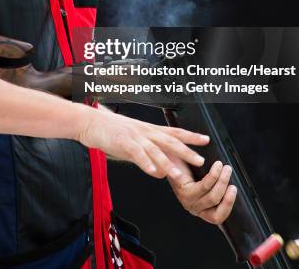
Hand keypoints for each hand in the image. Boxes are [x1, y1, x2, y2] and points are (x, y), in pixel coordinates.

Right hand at [78, 107, 209, 177]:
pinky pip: (136, 153)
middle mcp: (145, 132)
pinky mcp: (122, 142)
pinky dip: (145, 163)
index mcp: (149, 130)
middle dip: (186, 151)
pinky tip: (153, 172)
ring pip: (154, 149)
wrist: (92, 121)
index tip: (206, 140)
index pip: (174, 132)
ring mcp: (134, 136)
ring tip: (178, 175)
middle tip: (200, 160)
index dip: (191, 136)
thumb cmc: (113, 132)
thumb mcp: (134, 142)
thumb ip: (149, 155)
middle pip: (169, 141)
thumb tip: (162, 171)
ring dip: (167, 163)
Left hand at [167, 158, 236, 223]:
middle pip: (216, 203)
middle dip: (226, 186)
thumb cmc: (191, 168)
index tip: (235, 188)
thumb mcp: (206, 180)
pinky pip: (203, 187)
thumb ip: (218, 184)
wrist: (171, 156)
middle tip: (230, 170)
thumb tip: (233, 182)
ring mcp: (187, 201)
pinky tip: (217, 166)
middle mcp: (194, 208)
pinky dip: (213, 176)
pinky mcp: (183, 191)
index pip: (218, 217)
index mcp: (202, 210)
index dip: (228, 205)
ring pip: (212, 197)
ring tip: (226, 167)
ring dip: (222, 180)